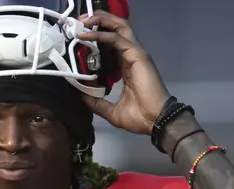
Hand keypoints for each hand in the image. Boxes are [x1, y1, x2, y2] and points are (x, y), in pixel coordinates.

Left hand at [78, 11, 170, 134]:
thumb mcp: (111, 111)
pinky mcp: (136, 55)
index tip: (79, 37)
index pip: (111, 45)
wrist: (154, 121)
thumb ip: (96, 102)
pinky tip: (88, 34)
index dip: (97, 37)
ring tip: (83, 20)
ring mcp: (135, 54)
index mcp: (126, 67)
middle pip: (116, 29)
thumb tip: (81, 95)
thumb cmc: (139, 117)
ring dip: (101, 21)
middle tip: (79, 21)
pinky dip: (101, 34)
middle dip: (99, 21)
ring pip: (119, 27)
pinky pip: (116, 38)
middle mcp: (130, 56)